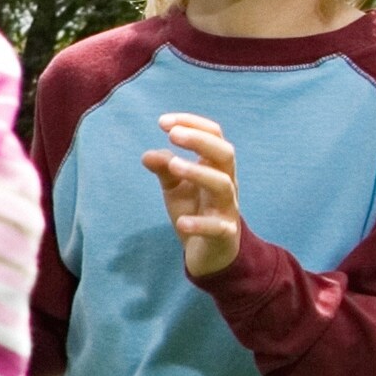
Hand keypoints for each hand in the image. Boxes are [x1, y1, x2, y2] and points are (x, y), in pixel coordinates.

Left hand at [142, 112, 244, 280]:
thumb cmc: (195, 211)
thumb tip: (147, 154)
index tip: (163, 122)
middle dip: (200, 141)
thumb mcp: (175, 188)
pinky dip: (200, 224)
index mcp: (216, 168)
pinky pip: (218, 228)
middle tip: (173, 135)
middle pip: (225, 154)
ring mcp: (227, 209)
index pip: (214, 136)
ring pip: (223, 185)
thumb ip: (164, 169)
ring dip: (198, 172)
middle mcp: (226, 184)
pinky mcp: (225, 235)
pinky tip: (182, 222)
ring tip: (173, 165)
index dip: (192, 125)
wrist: (210, 253)